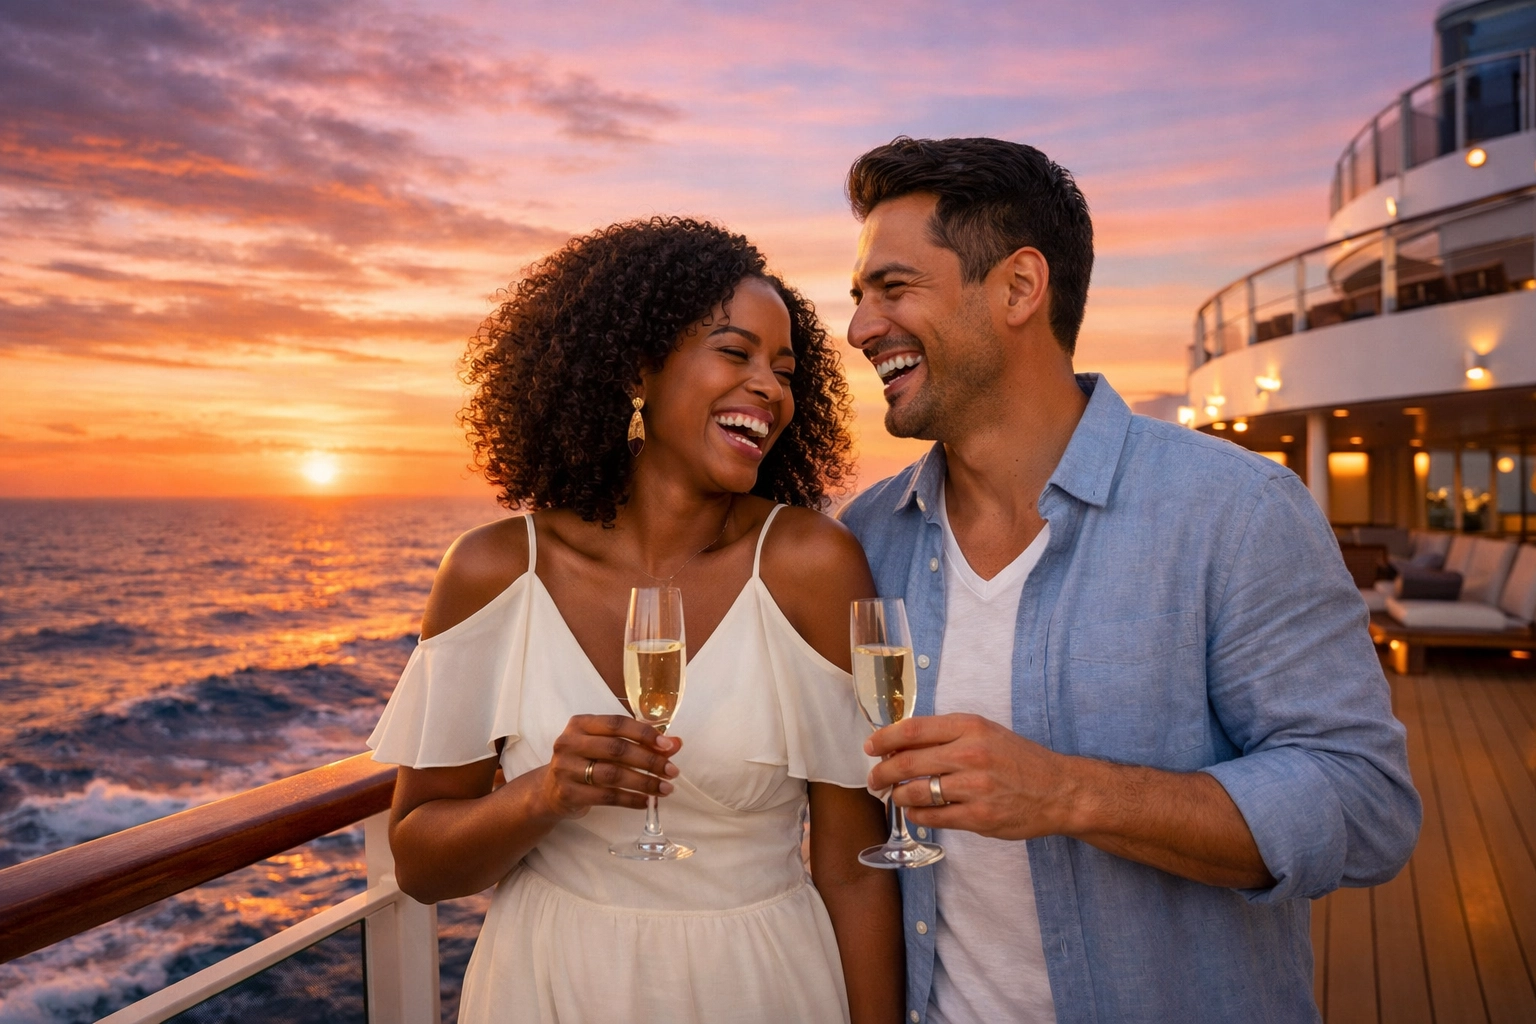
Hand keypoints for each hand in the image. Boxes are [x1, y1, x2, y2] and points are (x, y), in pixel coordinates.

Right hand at [537, 714, 680, 818]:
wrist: (549, 791)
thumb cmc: (585, 762)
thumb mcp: (606, 746)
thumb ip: (640, 742)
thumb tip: (675, 744)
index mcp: (580, 724)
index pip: (617, 724)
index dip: (645, 734)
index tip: (668, 746)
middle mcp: (569, 743)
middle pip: (617, 750)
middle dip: (649, 760)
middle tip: (672, 771)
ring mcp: (566, 769)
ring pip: (613, 775)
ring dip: (644, 782)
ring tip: (665, 788)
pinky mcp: (568, 793)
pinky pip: (607, 797)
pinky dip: (631, 799)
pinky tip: (646, 801)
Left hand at [866, 713, 1078, 839]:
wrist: (1059, 790)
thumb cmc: (1018, 760)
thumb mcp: (986, 732)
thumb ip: (947, 736)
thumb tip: (901, 744)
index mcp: (970, 727)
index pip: (913, 729)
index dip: (885, 739)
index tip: (871, 747)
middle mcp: (971, 754)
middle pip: (907, 762)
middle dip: (882, 773)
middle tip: (874, 779)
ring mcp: (975, 788)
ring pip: (916, 792)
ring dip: (897, 796)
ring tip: (894, 796)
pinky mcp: (979, 818)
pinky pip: (933, 817)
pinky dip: (917, 815)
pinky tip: (916, 811)